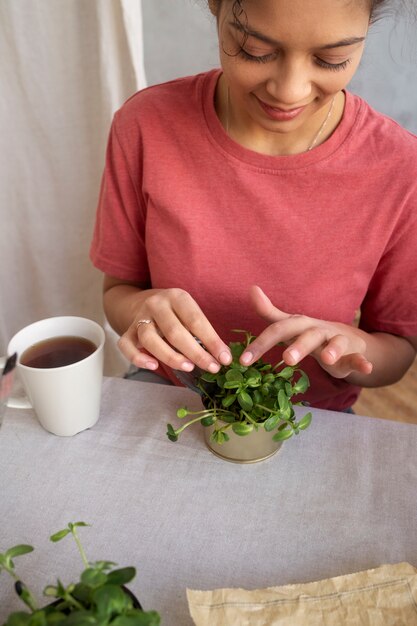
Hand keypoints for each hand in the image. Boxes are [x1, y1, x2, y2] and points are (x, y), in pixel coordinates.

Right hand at [118, 288, 231, 372]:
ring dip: (170, 356)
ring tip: (189, 367)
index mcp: (177, 297)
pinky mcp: (128, 331)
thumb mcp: (190, 312)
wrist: (144, 301)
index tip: (224, 358)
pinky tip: (153, 366)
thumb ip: (203, 332)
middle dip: (196, 352)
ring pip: (149, 339)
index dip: (211, 341)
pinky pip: (126, 346)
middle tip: (212, 367)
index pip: (196, 320)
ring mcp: (139, 318)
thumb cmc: (176, 313)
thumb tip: (222, 356)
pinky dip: (138, 358)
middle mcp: (156, 304)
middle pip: (174, 331)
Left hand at [241, 285, 372, 378]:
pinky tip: (366, 367)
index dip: (260, 344)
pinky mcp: (353, 354)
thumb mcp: (291, 325)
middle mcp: (318, 330)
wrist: (347, 341)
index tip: (243, 362)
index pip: (278, 331)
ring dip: (332, 350)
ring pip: (336, 343)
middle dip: (298, 346)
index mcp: (300, 325)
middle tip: (287, 360)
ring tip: (327, 359)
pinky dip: (362, 362)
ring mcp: (337, 341)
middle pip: (308, 335)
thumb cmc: (311, 335)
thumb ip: (270, 312)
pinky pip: (358, 357)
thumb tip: (251, 289)